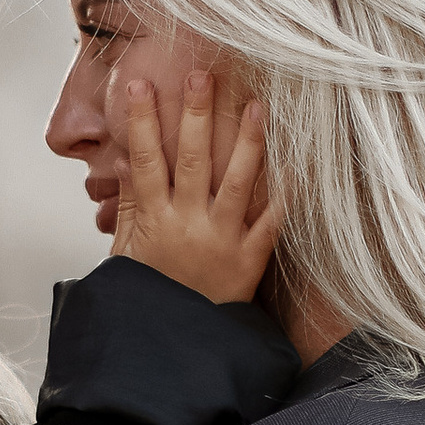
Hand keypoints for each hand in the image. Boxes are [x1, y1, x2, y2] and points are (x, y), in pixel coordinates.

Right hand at [114, 66, 282, 304]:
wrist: (174, 350)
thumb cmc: (147, 299)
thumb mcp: (125, 256)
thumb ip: (127, 208)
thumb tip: (123, 164)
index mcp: (153, 222)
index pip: (145, 160)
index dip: (143, 121)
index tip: (141, 83)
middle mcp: (188, 226)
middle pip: (194, 160)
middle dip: (198, 114)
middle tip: (203, 74)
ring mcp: (221, 242)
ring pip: (238, 182)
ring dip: (248, 140)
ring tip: (257, 104)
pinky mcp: (249, 262)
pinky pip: (271, 224)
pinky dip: (287, 196)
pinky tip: (300, 164)